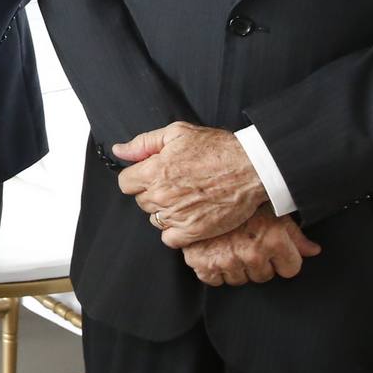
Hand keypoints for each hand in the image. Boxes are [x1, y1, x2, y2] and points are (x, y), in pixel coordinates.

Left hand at [114, 122, 264, 246]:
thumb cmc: (218, 149)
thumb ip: (143, 144)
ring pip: (155, 219)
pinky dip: (175, 230)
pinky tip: (188, 216)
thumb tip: (120, 150)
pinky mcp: (194, 231)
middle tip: (176, 183)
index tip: (151, 174)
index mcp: (154, 171)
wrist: (252, 168)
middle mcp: (162, 196)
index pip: (125, 183)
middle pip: (141, 201)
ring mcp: (177, 216)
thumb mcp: (177, 133)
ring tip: (186, 197)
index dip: (137, 177)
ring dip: (165, 211)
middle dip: (153, 192)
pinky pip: (170, 238)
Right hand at [182, 209, 320, 286]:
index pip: (291, 269)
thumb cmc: (238, 197)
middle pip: (264, 276)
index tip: (271, 246)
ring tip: (228, 243)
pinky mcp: (202, 264)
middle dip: (258, 262)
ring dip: (235, 266)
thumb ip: (295, 234)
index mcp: (273, 240)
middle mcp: (252, 253)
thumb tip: (314, 251)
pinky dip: (212, 269)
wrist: (197, 188)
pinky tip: (213, 250)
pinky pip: (214, 280)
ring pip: (239, 280)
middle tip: (246, 241)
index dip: (282, 258)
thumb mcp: (272, 210)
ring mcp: (227, 260)